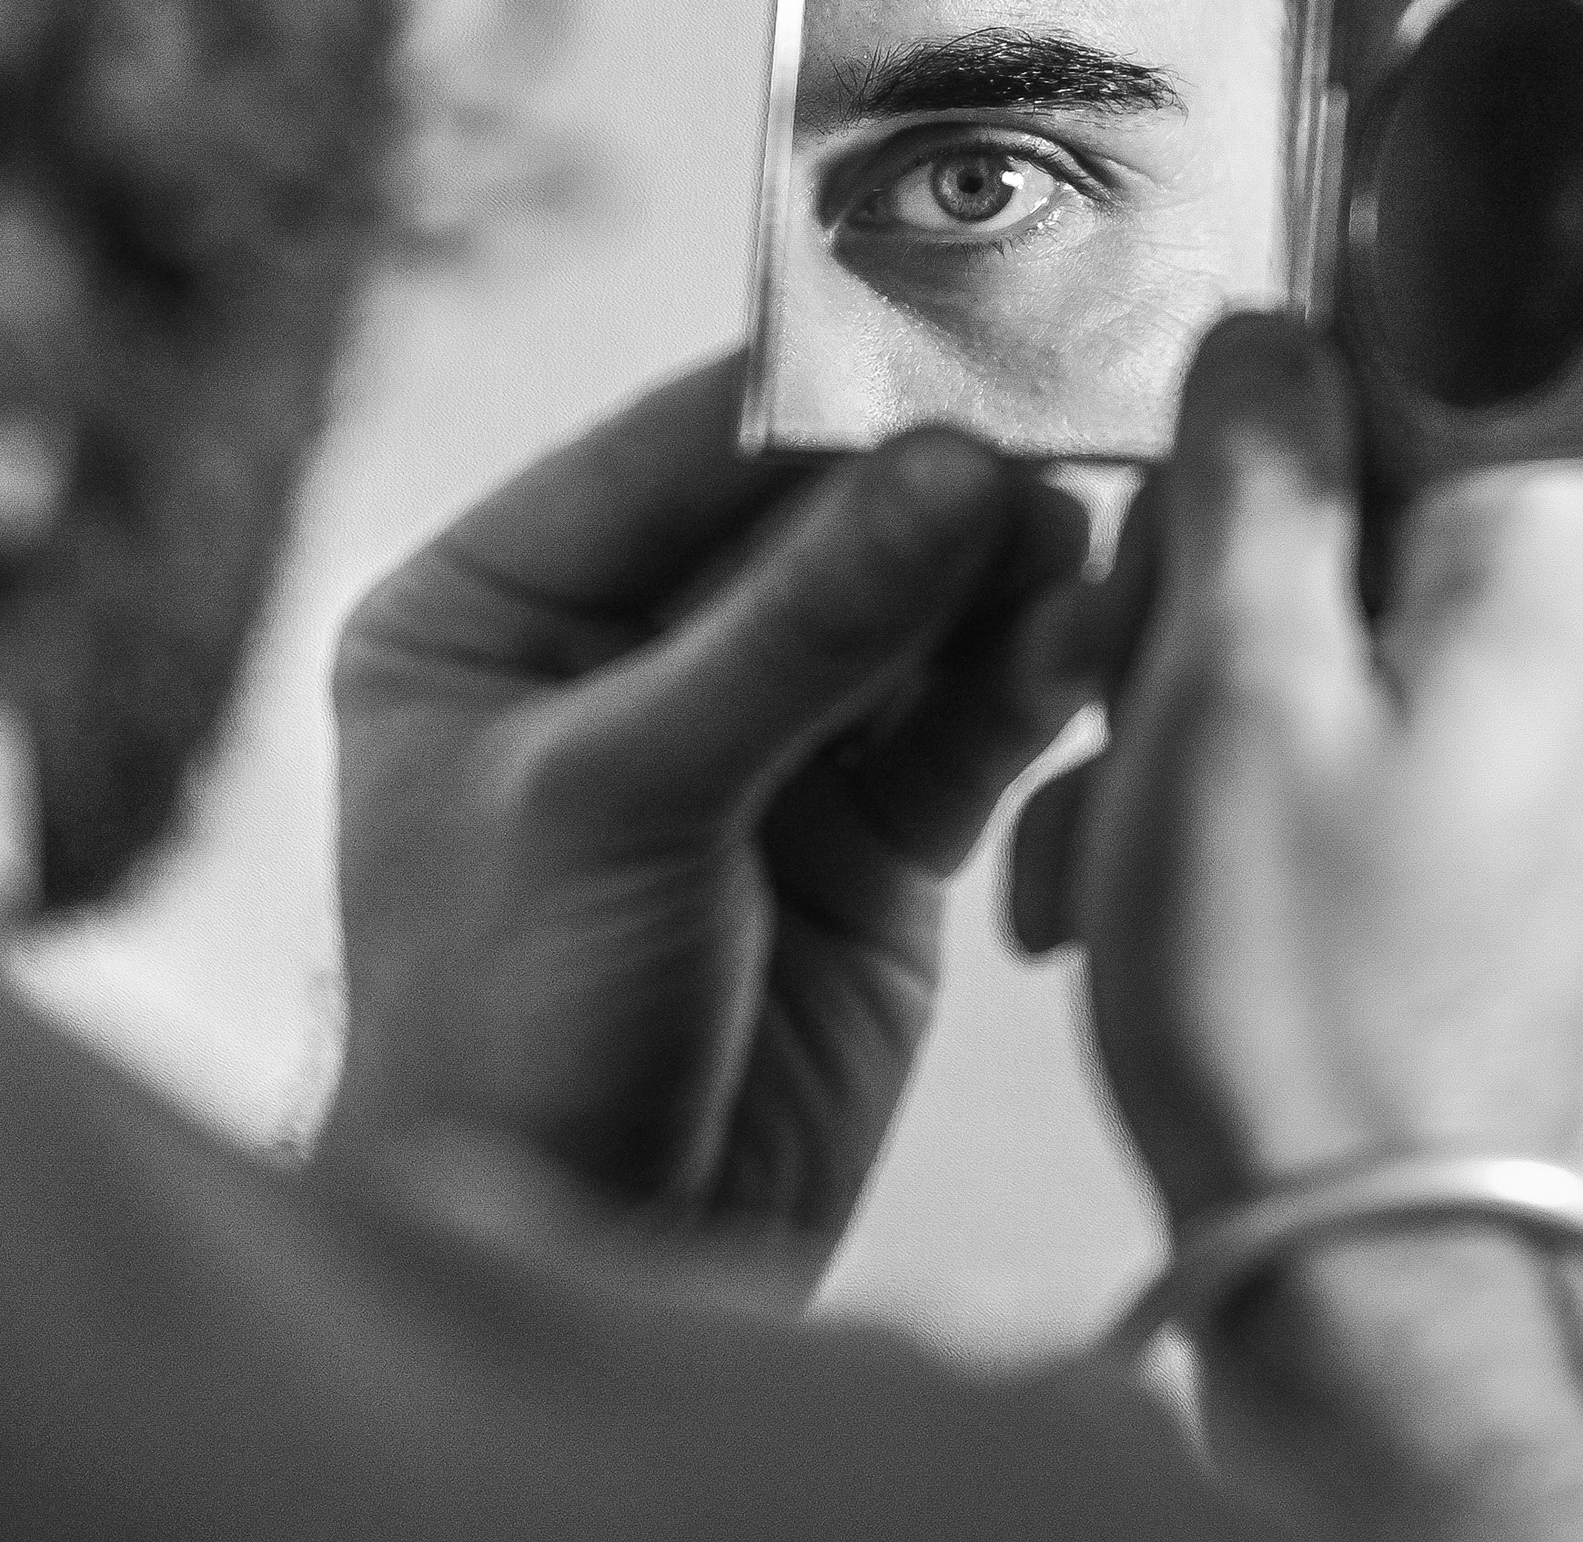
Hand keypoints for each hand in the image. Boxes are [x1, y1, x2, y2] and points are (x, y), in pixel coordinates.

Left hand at [316, 352, 1107, 1270]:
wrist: (579, 1254)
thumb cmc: (509, 1027)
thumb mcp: (620, 801)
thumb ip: (791, 633)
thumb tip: (949, 466)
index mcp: (491, 608)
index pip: (674, 453)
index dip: (820, 393)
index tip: (965, 328)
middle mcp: (619, 653)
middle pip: (807, 520)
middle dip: (932, 488)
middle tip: (1070, 433)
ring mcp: (752, 741)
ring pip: (903, 612)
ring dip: (999, 581)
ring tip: (1090, 549)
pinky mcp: (864, 838)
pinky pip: (959, 721)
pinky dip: (1024, 684)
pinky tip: (1087, 643)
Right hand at [1009, 315, 1582, 1226]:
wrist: (1352, 1250)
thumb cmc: (1289, 992)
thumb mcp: (1225, 679)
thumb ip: (1252, 474)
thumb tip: (1264, 337)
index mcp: (1549, 589)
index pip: (1413, 380)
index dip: (1253, 432)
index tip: (1160, 513)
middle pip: (1353, 516)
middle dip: (1188, 596)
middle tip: (1096, 695)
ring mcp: (1556, 772)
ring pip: (1327, 640)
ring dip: (1180, 708)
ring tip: (1098, 823)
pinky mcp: (1504, 860)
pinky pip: (1347, 750)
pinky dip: (1232, 789)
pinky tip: (1137, 877)